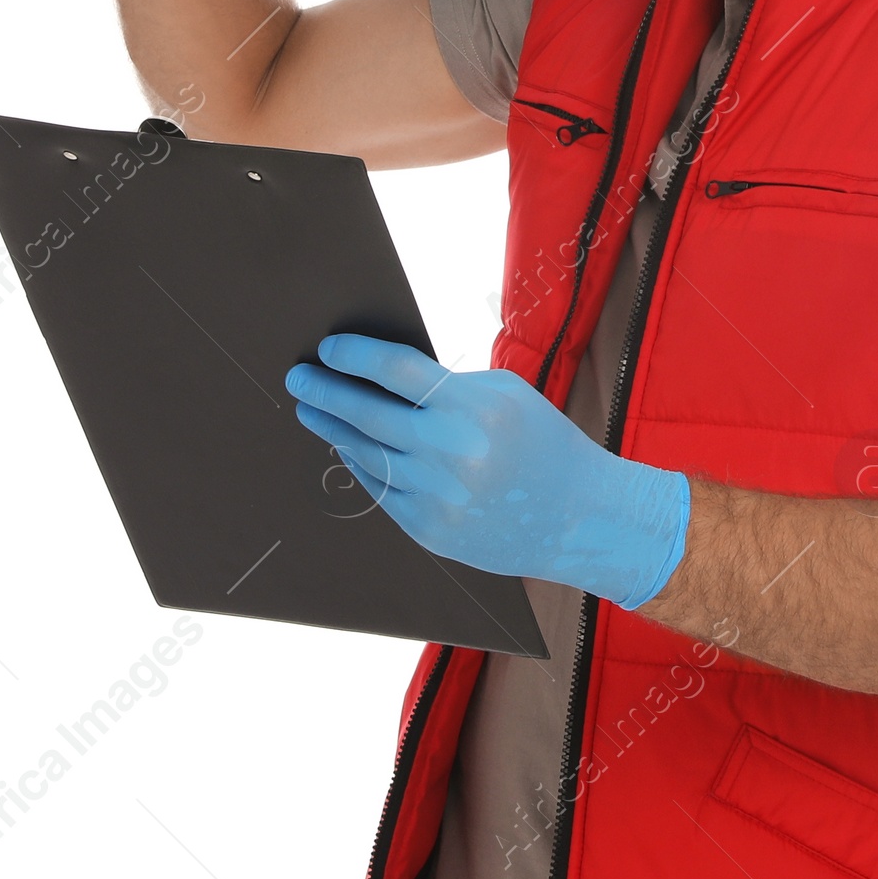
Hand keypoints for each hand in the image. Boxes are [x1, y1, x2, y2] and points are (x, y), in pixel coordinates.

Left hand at [285, 335, 690, 609]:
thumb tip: (382, 376)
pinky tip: (346, 446)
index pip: (395, 370)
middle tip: (300, 377)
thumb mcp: (505, 396)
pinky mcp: (430, 531)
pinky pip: (380, 490)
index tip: (329, 348)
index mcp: (472, 408)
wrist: (578, 518)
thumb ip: (446, 387)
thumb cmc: (542, 444)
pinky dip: (360, 464)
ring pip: (365, 453)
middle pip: (367, 413)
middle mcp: (450, 453)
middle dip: (325, 391)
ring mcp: (437, 497)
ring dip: (332, 428)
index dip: (355, 355)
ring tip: (311, 409)